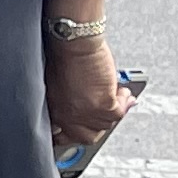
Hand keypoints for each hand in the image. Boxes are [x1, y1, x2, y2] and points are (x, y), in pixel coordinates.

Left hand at [43, 31, 134, 151]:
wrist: (73, 41)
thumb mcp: (56, 84)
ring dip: (113, 111)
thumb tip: (83, 109)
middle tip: (106, 115)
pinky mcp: (104, 106)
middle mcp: (67, 116)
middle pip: (85, 137)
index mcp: (53, 111)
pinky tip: (122, 91)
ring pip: (105, 126)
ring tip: (116, 95)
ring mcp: (85, 114)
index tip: (78, 134)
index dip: (70, 136)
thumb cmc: (63, 54)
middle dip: (97, 127)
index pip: (60, 136)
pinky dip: (124, 101)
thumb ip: (67, 100)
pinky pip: (120, 113)